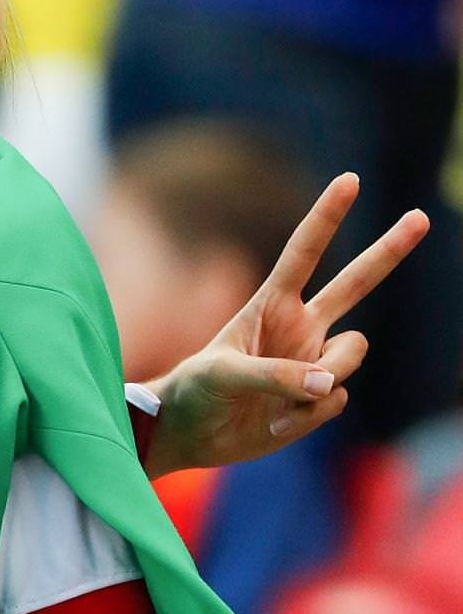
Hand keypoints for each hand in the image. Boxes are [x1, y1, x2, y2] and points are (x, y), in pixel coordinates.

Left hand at [146, 172, 427, 475]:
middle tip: (421, 216)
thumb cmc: (195, 391)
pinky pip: (335, 400)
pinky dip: (306, 416)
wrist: (192, 433)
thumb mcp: (222, 375)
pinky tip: (274, 422)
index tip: (350, 180)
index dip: (327, 216)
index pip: (304, 252)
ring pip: (350, 355)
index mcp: (271, 303)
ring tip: (278, 402)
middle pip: (356, 283)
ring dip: (323, 377)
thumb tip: (329, 384)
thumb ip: (275, 375)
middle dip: (388, 250)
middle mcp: (301, 326)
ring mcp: (315, 361)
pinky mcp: (321, 399)